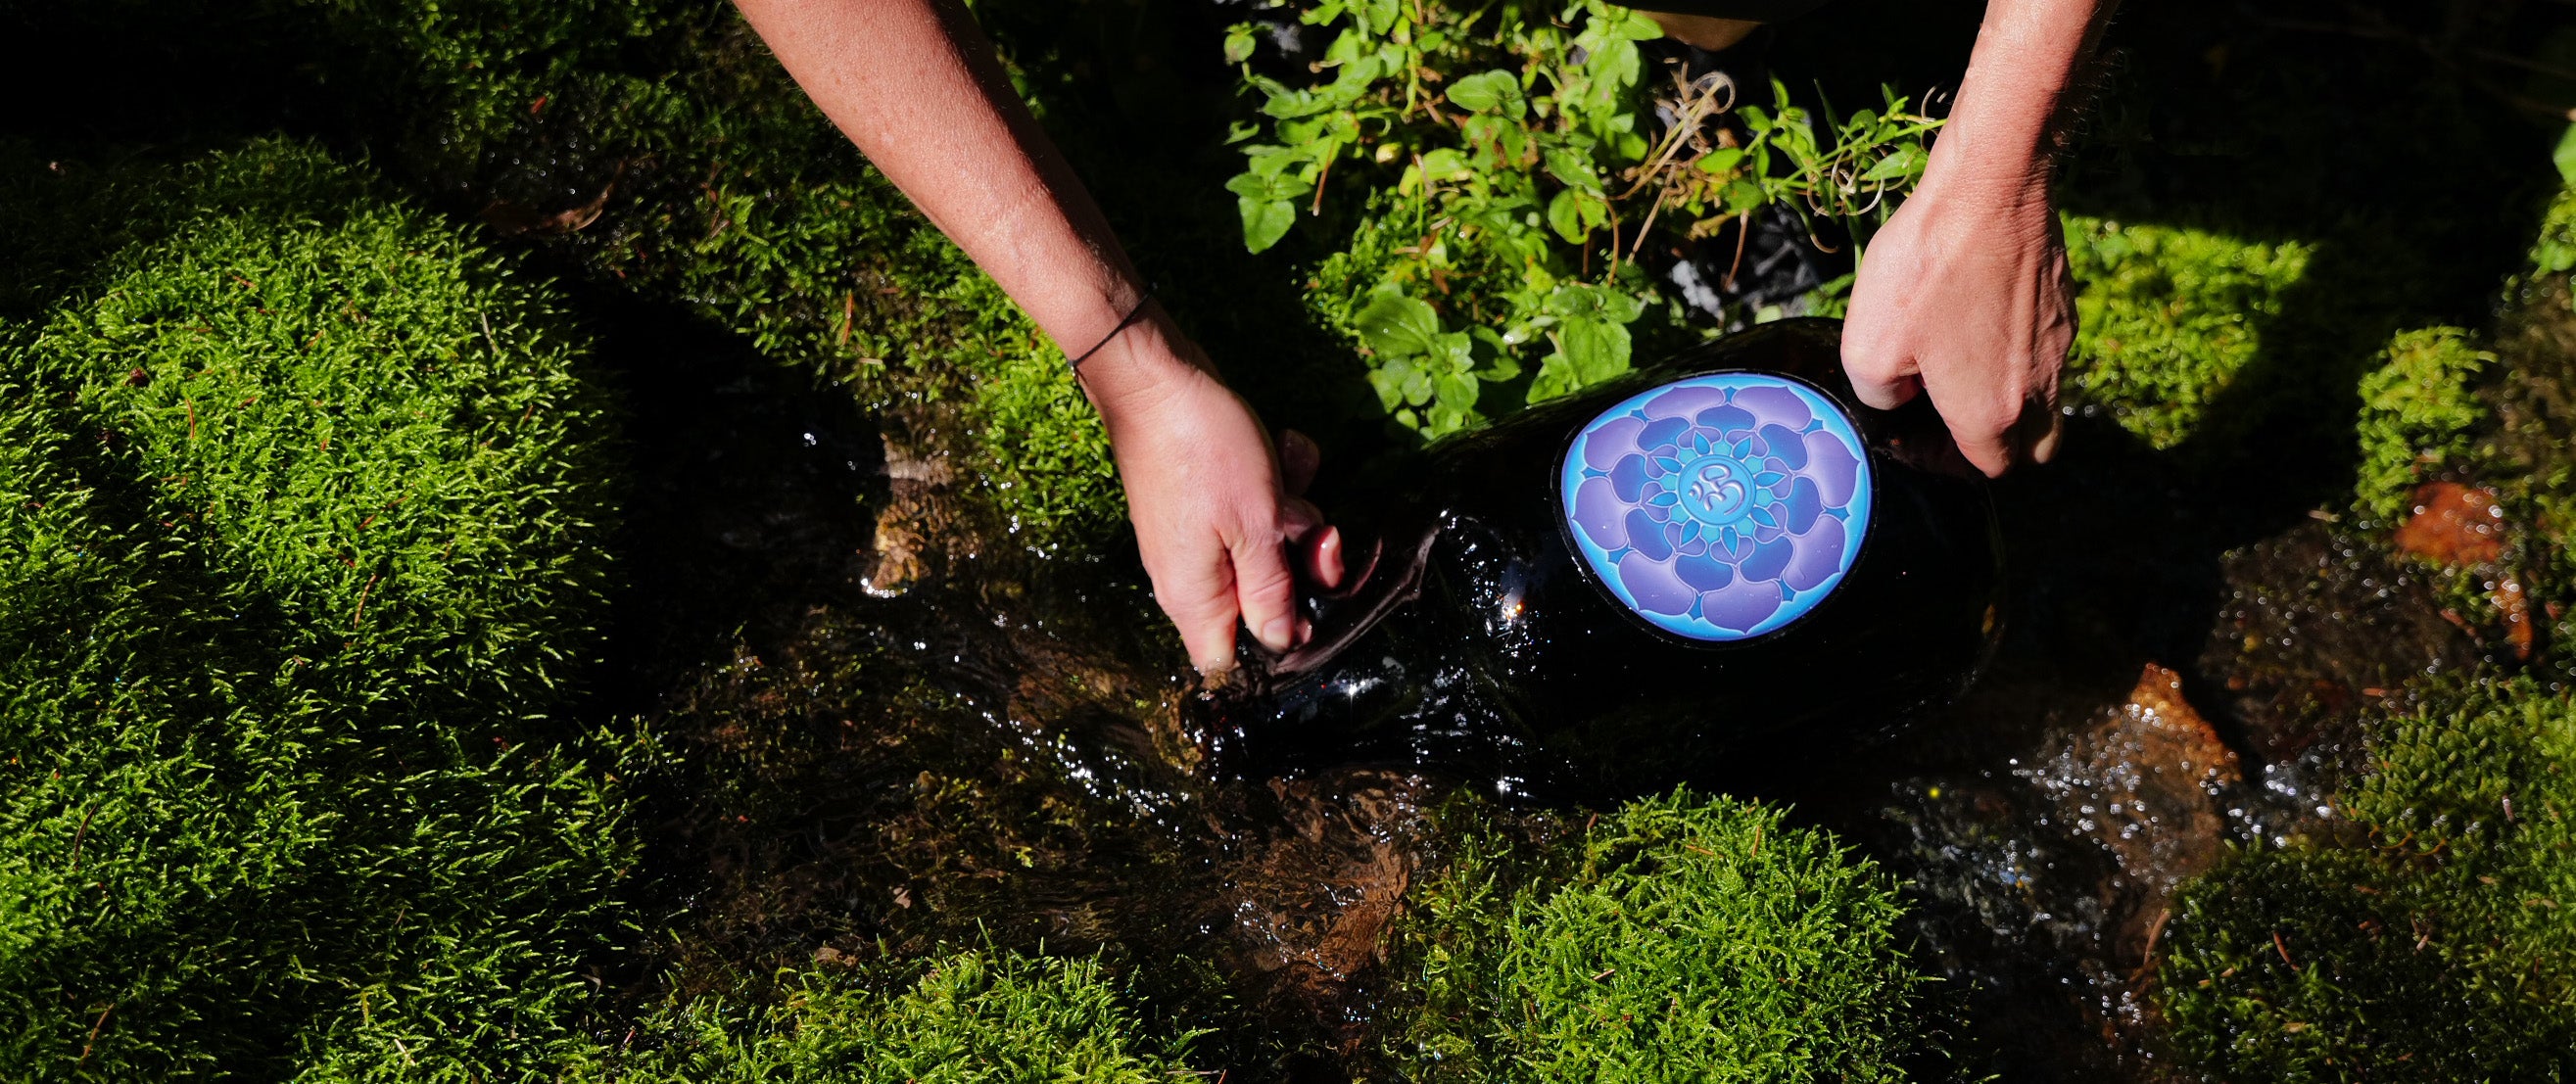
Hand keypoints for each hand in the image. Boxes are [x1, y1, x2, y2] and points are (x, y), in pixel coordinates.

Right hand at [1084, 319, 1343, 671]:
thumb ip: (1273, 590)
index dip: (1275, 644)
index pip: (1229, 661)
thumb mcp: (1256, 526)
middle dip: (1301, 564)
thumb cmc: (1204, 452)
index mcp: (1195, 598)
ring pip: (1265, 548)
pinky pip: (1252, 510)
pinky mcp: (1205, 503)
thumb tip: (1281, 643)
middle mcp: (1190, 577)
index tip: (1310, 610)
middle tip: (1319, 531)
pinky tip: (1282, 448)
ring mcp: (1196, 538)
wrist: (1157, 378)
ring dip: (1294, 510)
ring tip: (1290, 471)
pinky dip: (1275, 482)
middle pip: (1259, 602)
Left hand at [1841, 163, 2074, 476]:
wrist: (1990, 190)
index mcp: (1992, 413)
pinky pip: (2044, 353)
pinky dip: (2014, 354)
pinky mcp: (2064, 306)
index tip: (1915, 434)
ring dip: (2002, 396)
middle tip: (1945, 414)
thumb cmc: (1926, 269)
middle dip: (1990, 444)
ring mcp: (2061, 346)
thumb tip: (1896, 400)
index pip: (1989, 469)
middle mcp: (2040, 388)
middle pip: (2030, 447)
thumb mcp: (1866, 346)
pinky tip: (1973, 318)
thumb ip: (1878, 397)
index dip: (1946, 462)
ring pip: (2042, 399)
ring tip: (1953, 361)